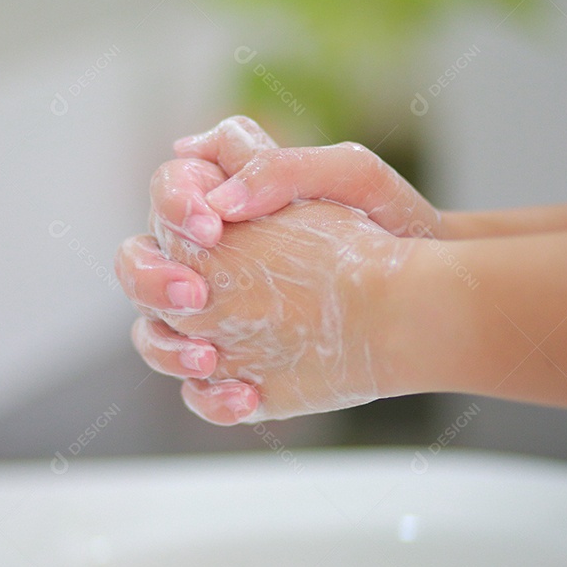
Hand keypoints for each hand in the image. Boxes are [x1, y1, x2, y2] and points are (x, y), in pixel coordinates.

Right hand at [116, 116, 437, 423]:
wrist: (428, 292)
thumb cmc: (390, 220)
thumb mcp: (350, 174)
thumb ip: (280, 168)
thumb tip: (218, 201)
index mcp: (223, 201)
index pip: (168, 191)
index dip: (174, 206)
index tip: (212, 227)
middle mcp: (206, 262)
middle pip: (137, 265)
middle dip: (151, 280)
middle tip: (196, 295)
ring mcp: (216, 321)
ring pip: (153, 334)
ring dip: (167, 348)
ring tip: (211, 357)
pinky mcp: (237, 368)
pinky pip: (198, 391)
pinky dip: (211, 398)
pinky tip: (247, 395)